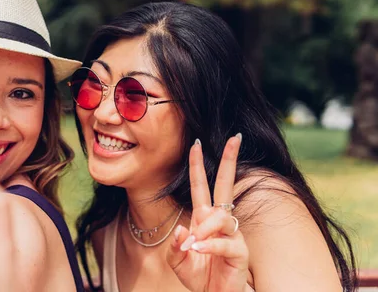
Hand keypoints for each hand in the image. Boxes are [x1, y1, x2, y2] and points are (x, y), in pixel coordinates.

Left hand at [167, 135, 248, 291]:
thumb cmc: (200, 277)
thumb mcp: (179, 260)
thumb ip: (176, 245)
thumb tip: (182, 230)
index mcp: (204, 217)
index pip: (202, 186)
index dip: (198, 165)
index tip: (196, 143)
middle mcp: (220, 221)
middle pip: (226, 184)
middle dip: (229, 160)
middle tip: (234, 138)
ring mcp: (232, 235)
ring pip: (221, 217)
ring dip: (204, 229)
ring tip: (192, 246)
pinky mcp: (240, 252)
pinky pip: (225, 243)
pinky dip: (210, 245)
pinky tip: (199, 249)